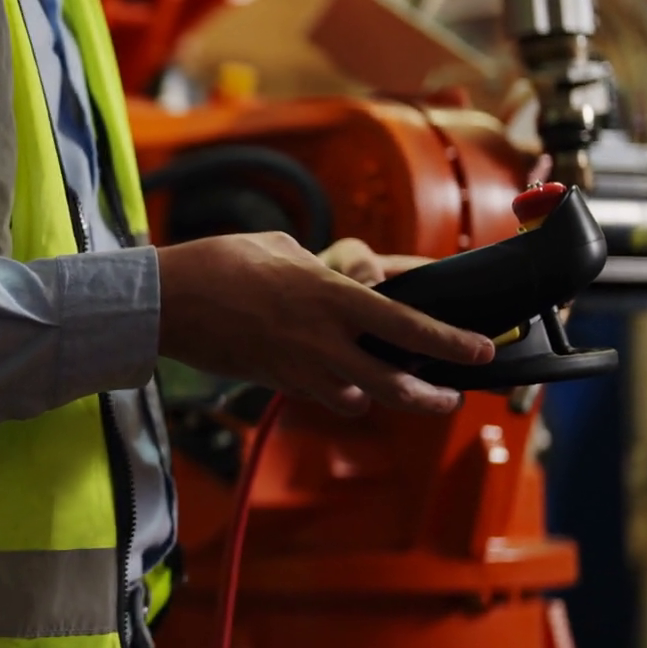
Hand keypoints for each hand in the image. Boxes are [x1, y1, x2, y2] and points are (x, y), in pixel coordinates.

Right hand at [158, 232, 494, 415]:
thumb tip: (348, 279)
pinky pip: (318, 395)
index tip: (481, 352)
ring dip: (376, 395)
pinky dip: (334, 392)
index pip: (408, 327)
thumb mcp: (282, 248)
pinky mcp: (273, 381)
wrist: (164, 303)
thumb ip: (324, 269)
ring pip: (357, 399)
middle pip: (395, 384)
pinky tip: (335, 381)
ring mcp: (297, 367)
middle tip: (450, 397)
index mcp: (332, 297)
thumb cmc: (220, 264)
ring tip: (391, 388)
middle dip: (431, 397)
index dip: (451, 343)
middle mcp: (322, 340)